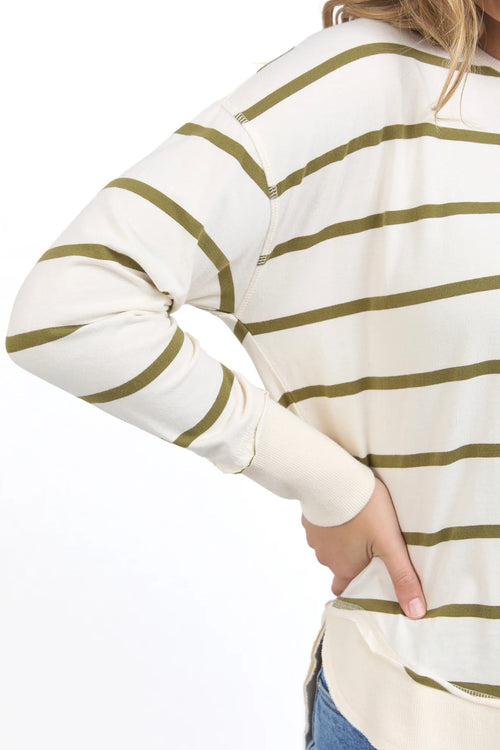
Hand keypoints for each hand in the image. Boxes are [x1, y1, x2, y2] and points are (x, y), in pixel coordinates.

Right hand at [301, 476, 426, 619]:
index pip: (346, 591)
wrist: (332, 476)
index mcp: (344, 568)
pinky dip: (333, 526)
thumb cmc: (364, 509)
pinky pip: (322, 529)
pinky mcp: (310, 519)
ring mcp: (314, 538)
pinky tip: (345, 513)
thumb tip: (416, 613)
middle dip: (354, 563)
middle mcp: (325, 558)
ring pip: (331, 548)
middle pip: (340, 568)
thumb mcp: (390, 543)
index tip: (372, 585)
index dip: (358, 591)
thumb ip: (403, 577)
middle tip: (373, 550)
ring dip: (343, 543)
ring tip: (362, 527)